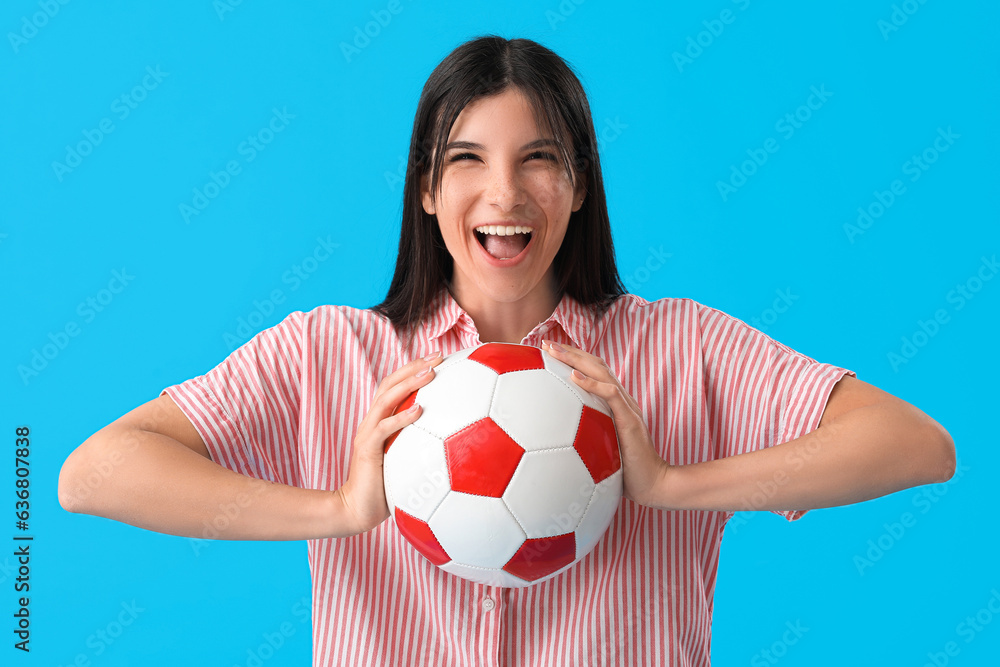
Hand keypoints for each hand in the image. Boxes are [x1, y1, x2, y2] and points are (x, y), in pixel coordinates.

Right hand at [336, 350, 443, 534]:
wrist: (356, 509)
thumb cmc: (384, 489)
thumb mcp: (405, 462)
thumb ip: (420, 447)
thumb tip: (457, 444)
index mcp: (380, 421)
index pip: (394, 386)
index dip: (413, 368)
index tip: (438, 357)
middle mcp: (372, 422)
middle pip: (390, 383)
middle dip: (414, 366)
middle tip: (439, 356)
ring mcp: (367, 434)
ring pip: (386, 399)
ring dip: (409, 383)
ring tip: (430, 373)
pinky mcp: (367, 450)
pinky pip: (383, 429)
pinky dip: (401, 417)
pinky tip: (419, 410)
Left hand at [541, 340, 669, 508]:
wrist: (652, 484)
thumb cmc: (626, 470)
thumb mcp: (601, 447)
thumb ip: (587, 436)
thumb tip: (556, 442)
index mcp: (614, 404)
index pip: (594, 372)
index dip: (574, 359)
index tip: (548, 352)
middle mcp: (621, 399)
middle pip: (595, 365)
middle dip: (570, 351)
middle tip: (545, 343)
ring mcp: (627, 407)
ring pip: (601, 372)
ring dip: (575, 358)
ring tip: (554, 350)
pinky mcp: (629, 419)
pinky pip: (610, 395)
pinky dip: (592, 383)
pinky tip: (572, 376)